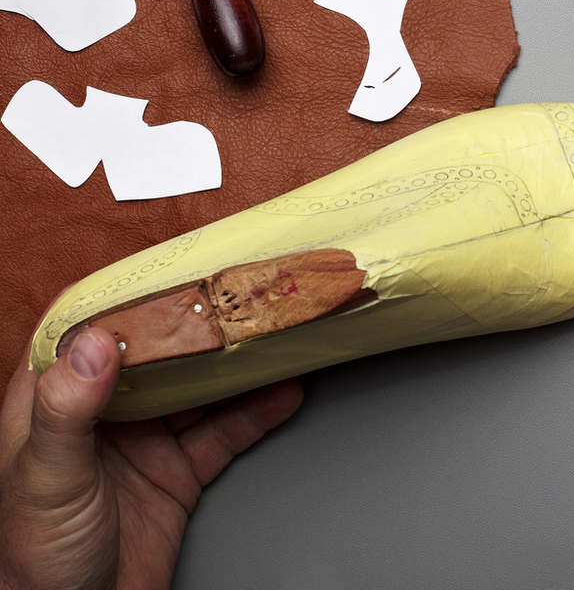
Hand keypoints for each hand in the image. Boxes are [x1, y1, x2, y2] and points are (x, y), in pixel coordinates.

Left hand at [0, 326, 302, 589]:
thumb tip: (95, 342)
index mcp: (56, 399)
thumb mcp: (46, 480)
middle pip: (158, 352)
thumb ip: (67, 412)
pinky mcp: (178, 473)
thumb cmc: (33, 561)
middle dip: (201, 326)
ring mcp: (145, 442)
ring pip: (199, 388)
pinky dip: (257, 413)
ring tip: (275, 337)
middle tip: (244, 298)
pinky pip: (224, 433)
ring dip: (237, 366)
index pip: (90, 327)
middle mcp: (104, 412)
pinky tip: (282, 394)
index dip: (129, 296)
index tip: (173, 269)